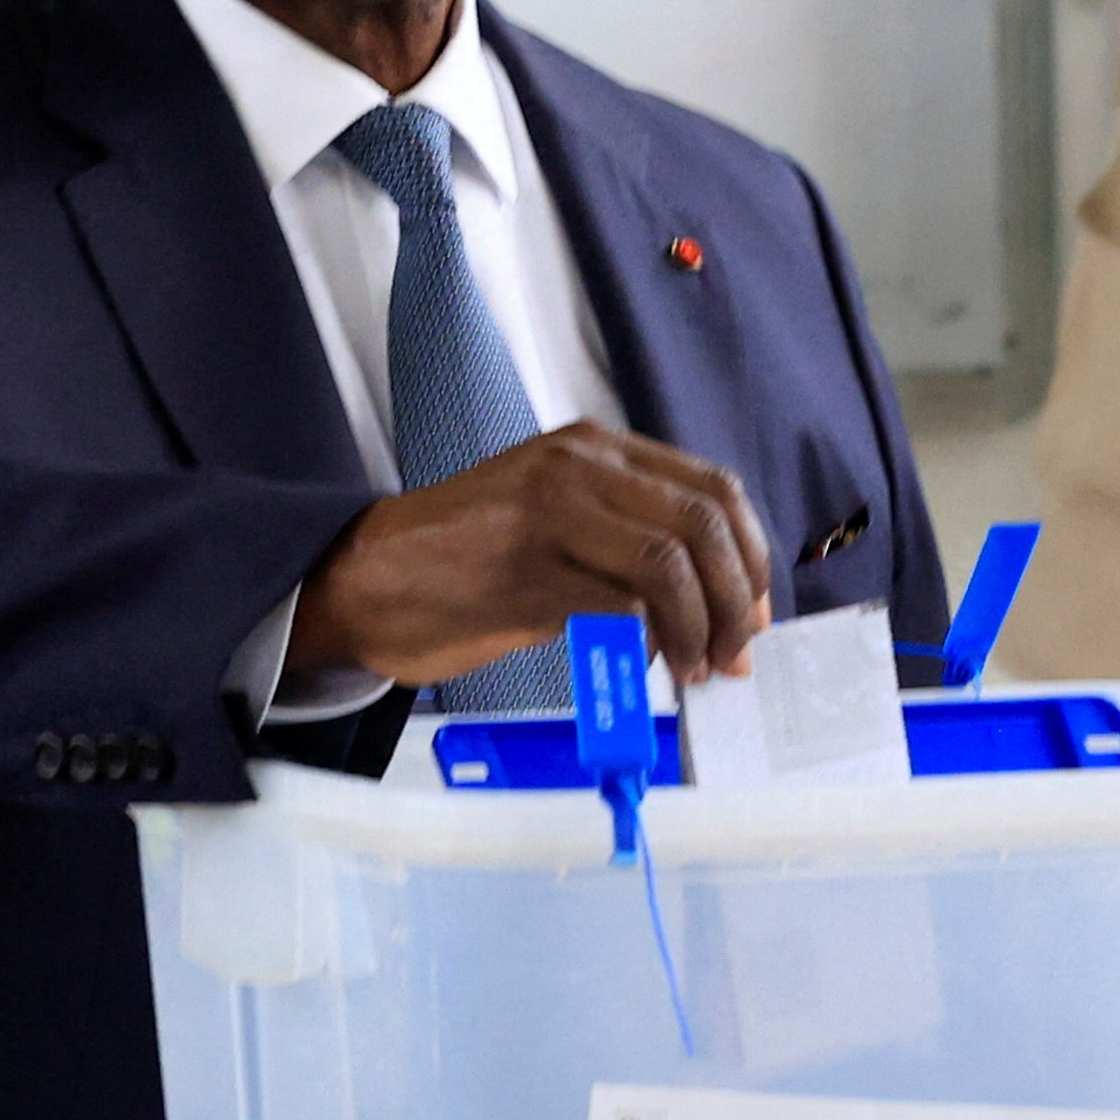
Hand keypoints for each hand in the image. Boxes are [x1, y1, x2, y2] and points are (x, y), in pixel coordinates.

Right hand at [294, 424, 775, 691]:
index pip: (712, 488)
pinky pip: (620, 603)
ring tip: (693, 669)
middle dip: (737, 598)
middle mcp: (579, 467)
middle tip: (732, 653)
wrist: (365, 581)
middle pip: (704, 522)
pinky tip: (643, 667)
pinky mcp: (525, 566)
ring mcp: (551, 511)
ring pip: (671, 559)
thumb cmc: (464, 564)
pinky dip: (651, 643)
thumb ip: (632, 551)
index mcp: (595, 450)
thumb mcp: (559, 530)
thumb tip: (720, 611)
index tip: (754, 612)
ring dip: (700, 626)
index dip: (751, 556)